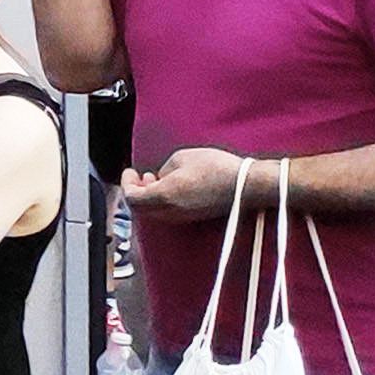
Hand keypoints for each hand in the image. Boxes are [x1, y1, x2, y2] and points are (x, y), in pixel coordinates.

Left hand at [123, 147, 248, 222]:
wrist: (247, 184)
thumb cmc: (218, 168)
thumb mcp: (181, 158)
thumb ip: (163, 170)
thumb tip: (160, 179)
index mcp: (165, 196)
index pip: (132, 197)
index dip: (126, 184)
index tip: (129, 171)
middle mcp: (172, 211)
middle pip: (140, 208)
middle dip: (135, 190)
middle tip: (139, 176)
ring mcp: (184, 217)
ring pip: (154, 212)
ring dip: (149, 196)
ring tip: (155, 178)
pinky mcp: (195, 217)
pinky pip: (169, 212)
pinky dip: (163, 201)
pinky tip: (173, 186)